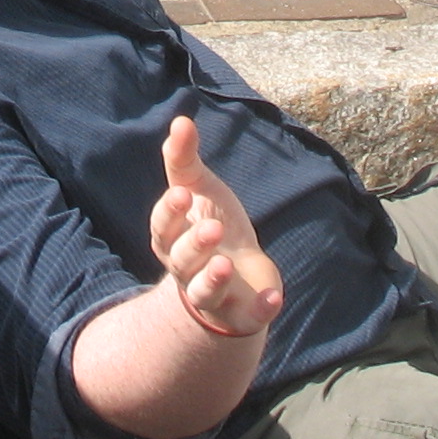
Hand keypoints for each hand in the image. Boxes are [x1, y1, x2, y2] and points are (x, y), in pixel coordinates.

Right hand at [149, 115, 281, 342]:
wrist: (241, 274)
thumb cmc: (212, 224)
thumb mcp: (199, 189)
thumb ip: (184, 158)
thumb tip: (181, 120)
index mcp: (172, 239)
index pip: (163, 227)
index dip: (171, 212)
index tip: (183, 194)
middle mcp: (186, 270)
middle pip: (181, 261)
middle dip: (195, 245)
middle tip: (214, 228)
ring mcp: (213, 296)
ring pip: (204, 293)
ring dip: (212, 280)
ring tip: (226, 264)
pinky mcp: (240, 315)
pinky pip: (247, 319)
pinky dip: (259, 311)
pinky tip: (274, 298)